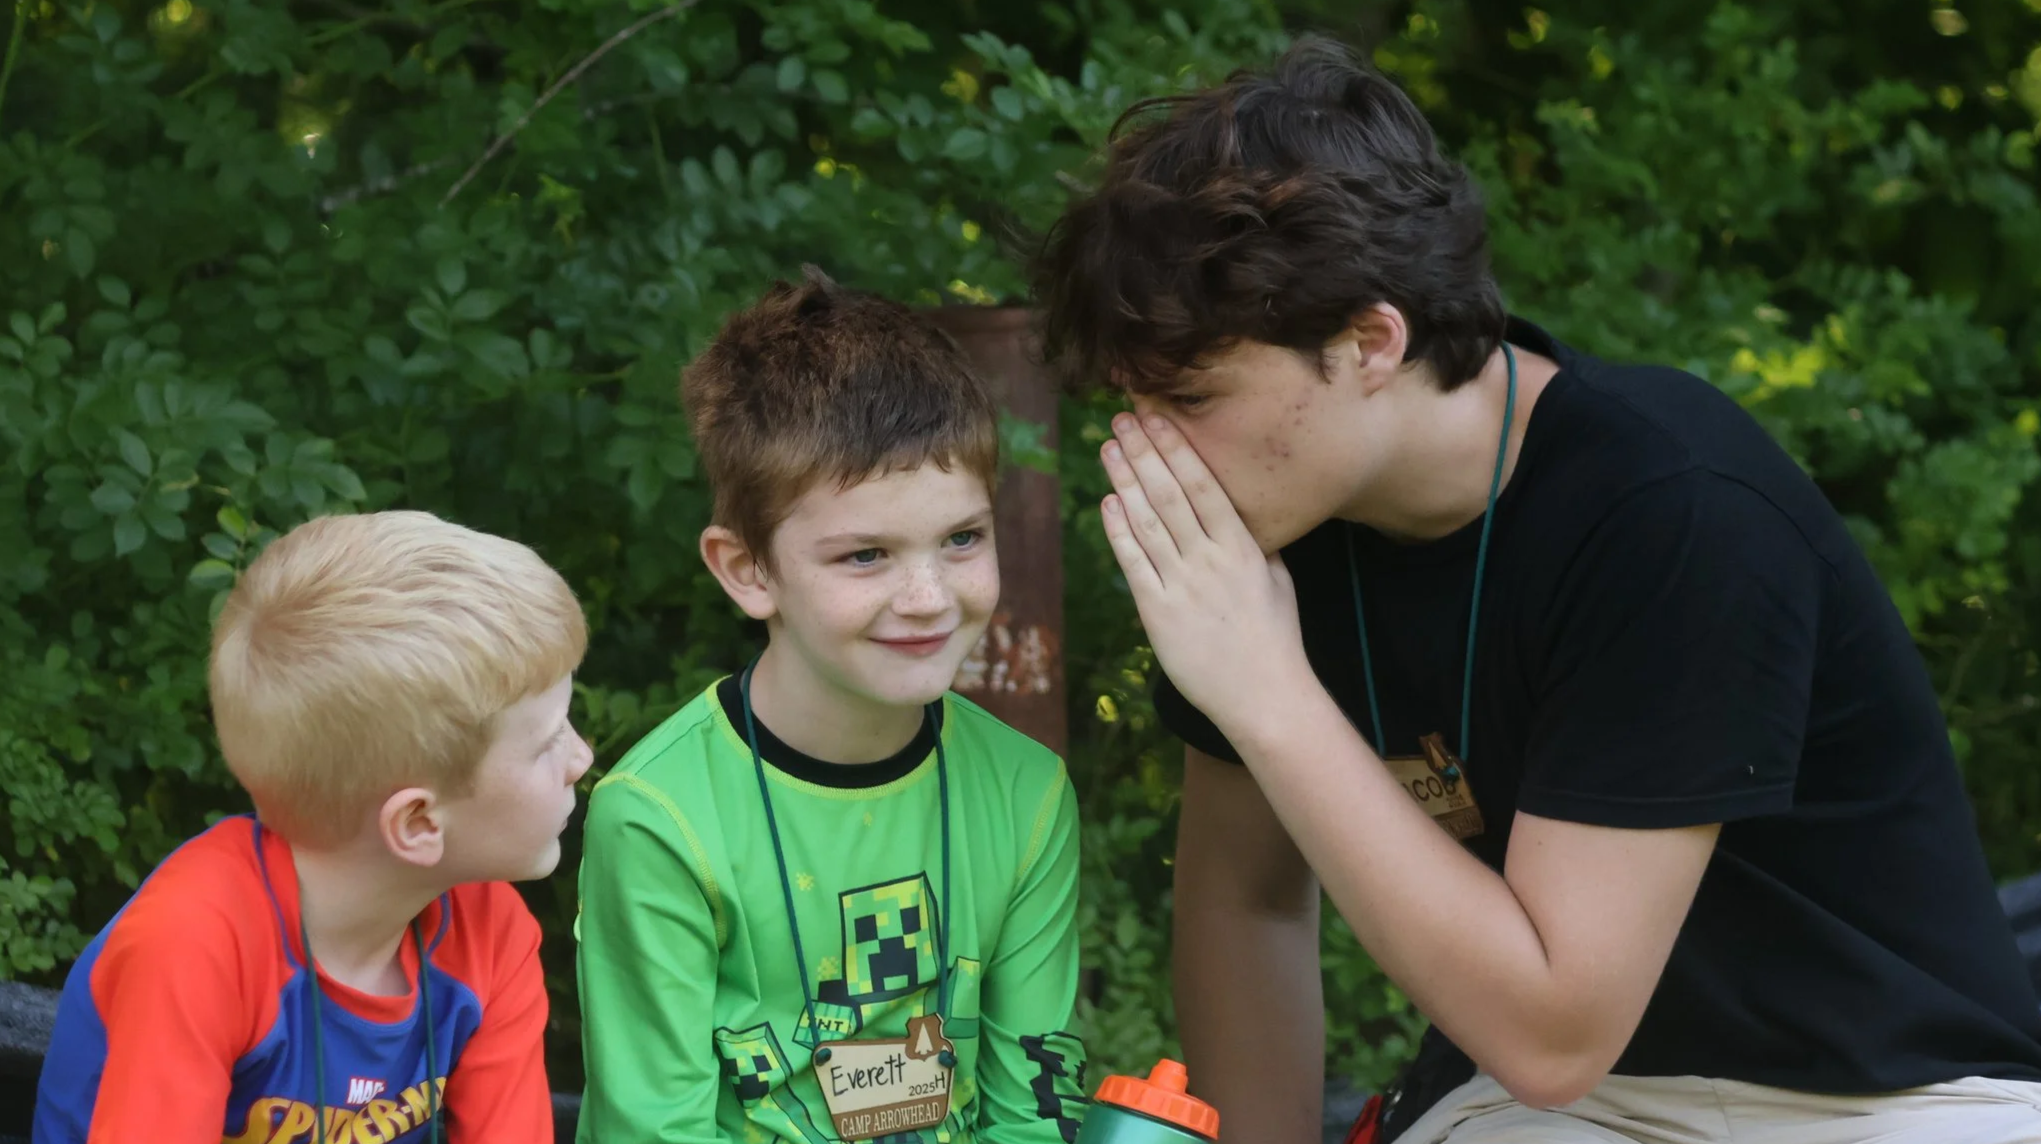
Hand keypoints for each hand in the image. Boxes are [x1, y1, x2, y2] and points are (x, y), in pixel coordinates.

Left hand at [1098, 413, 1308, 731]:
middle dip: (1144, 452)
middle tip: (1122, 419)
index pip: (1204, 485)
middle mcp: (1210, 560)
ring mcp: (1182, 586)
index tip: (1158, 417)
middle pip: (1169, 494)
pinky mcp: (1159, 613)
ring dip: (1124, 481)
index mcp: (1243, 548)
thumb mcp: (1278, 580)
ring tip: (1108, 448)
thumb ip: (1257, 543)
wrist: (1264, 696)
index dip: (1176, 448)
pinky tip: (1108, 503)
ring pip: (1147, 522)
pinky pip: (1134, 564)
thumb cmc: (1276, 639)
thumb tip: (1239, 513)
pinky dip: (1119, 532)